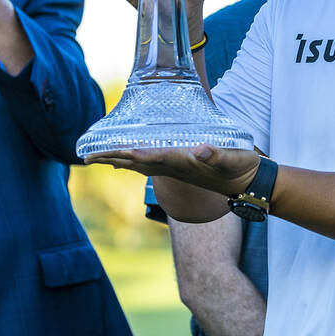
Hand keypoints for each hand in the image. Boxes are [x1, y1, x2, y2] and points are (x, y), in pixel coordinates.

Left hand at [85, 143, 259, 195]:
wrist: (248, 183)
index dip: (127, 153)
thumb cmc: (241, 168)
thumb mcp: (233, 159)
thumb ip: (218, 156)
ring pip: (140, 165)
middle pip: (137, 163)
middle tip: (86, 157)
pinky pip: (150, 164)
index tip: (107, 152)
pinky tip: (127, 158)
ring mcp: (176, 169)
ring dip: (118, 160)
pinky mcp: (181, 166)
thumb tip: (203, 152)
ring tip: (98, 157)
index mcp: (183, 162)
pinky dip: (134, 160)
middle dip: (112, 159)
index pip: (149, 157)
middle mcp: (175, 167)